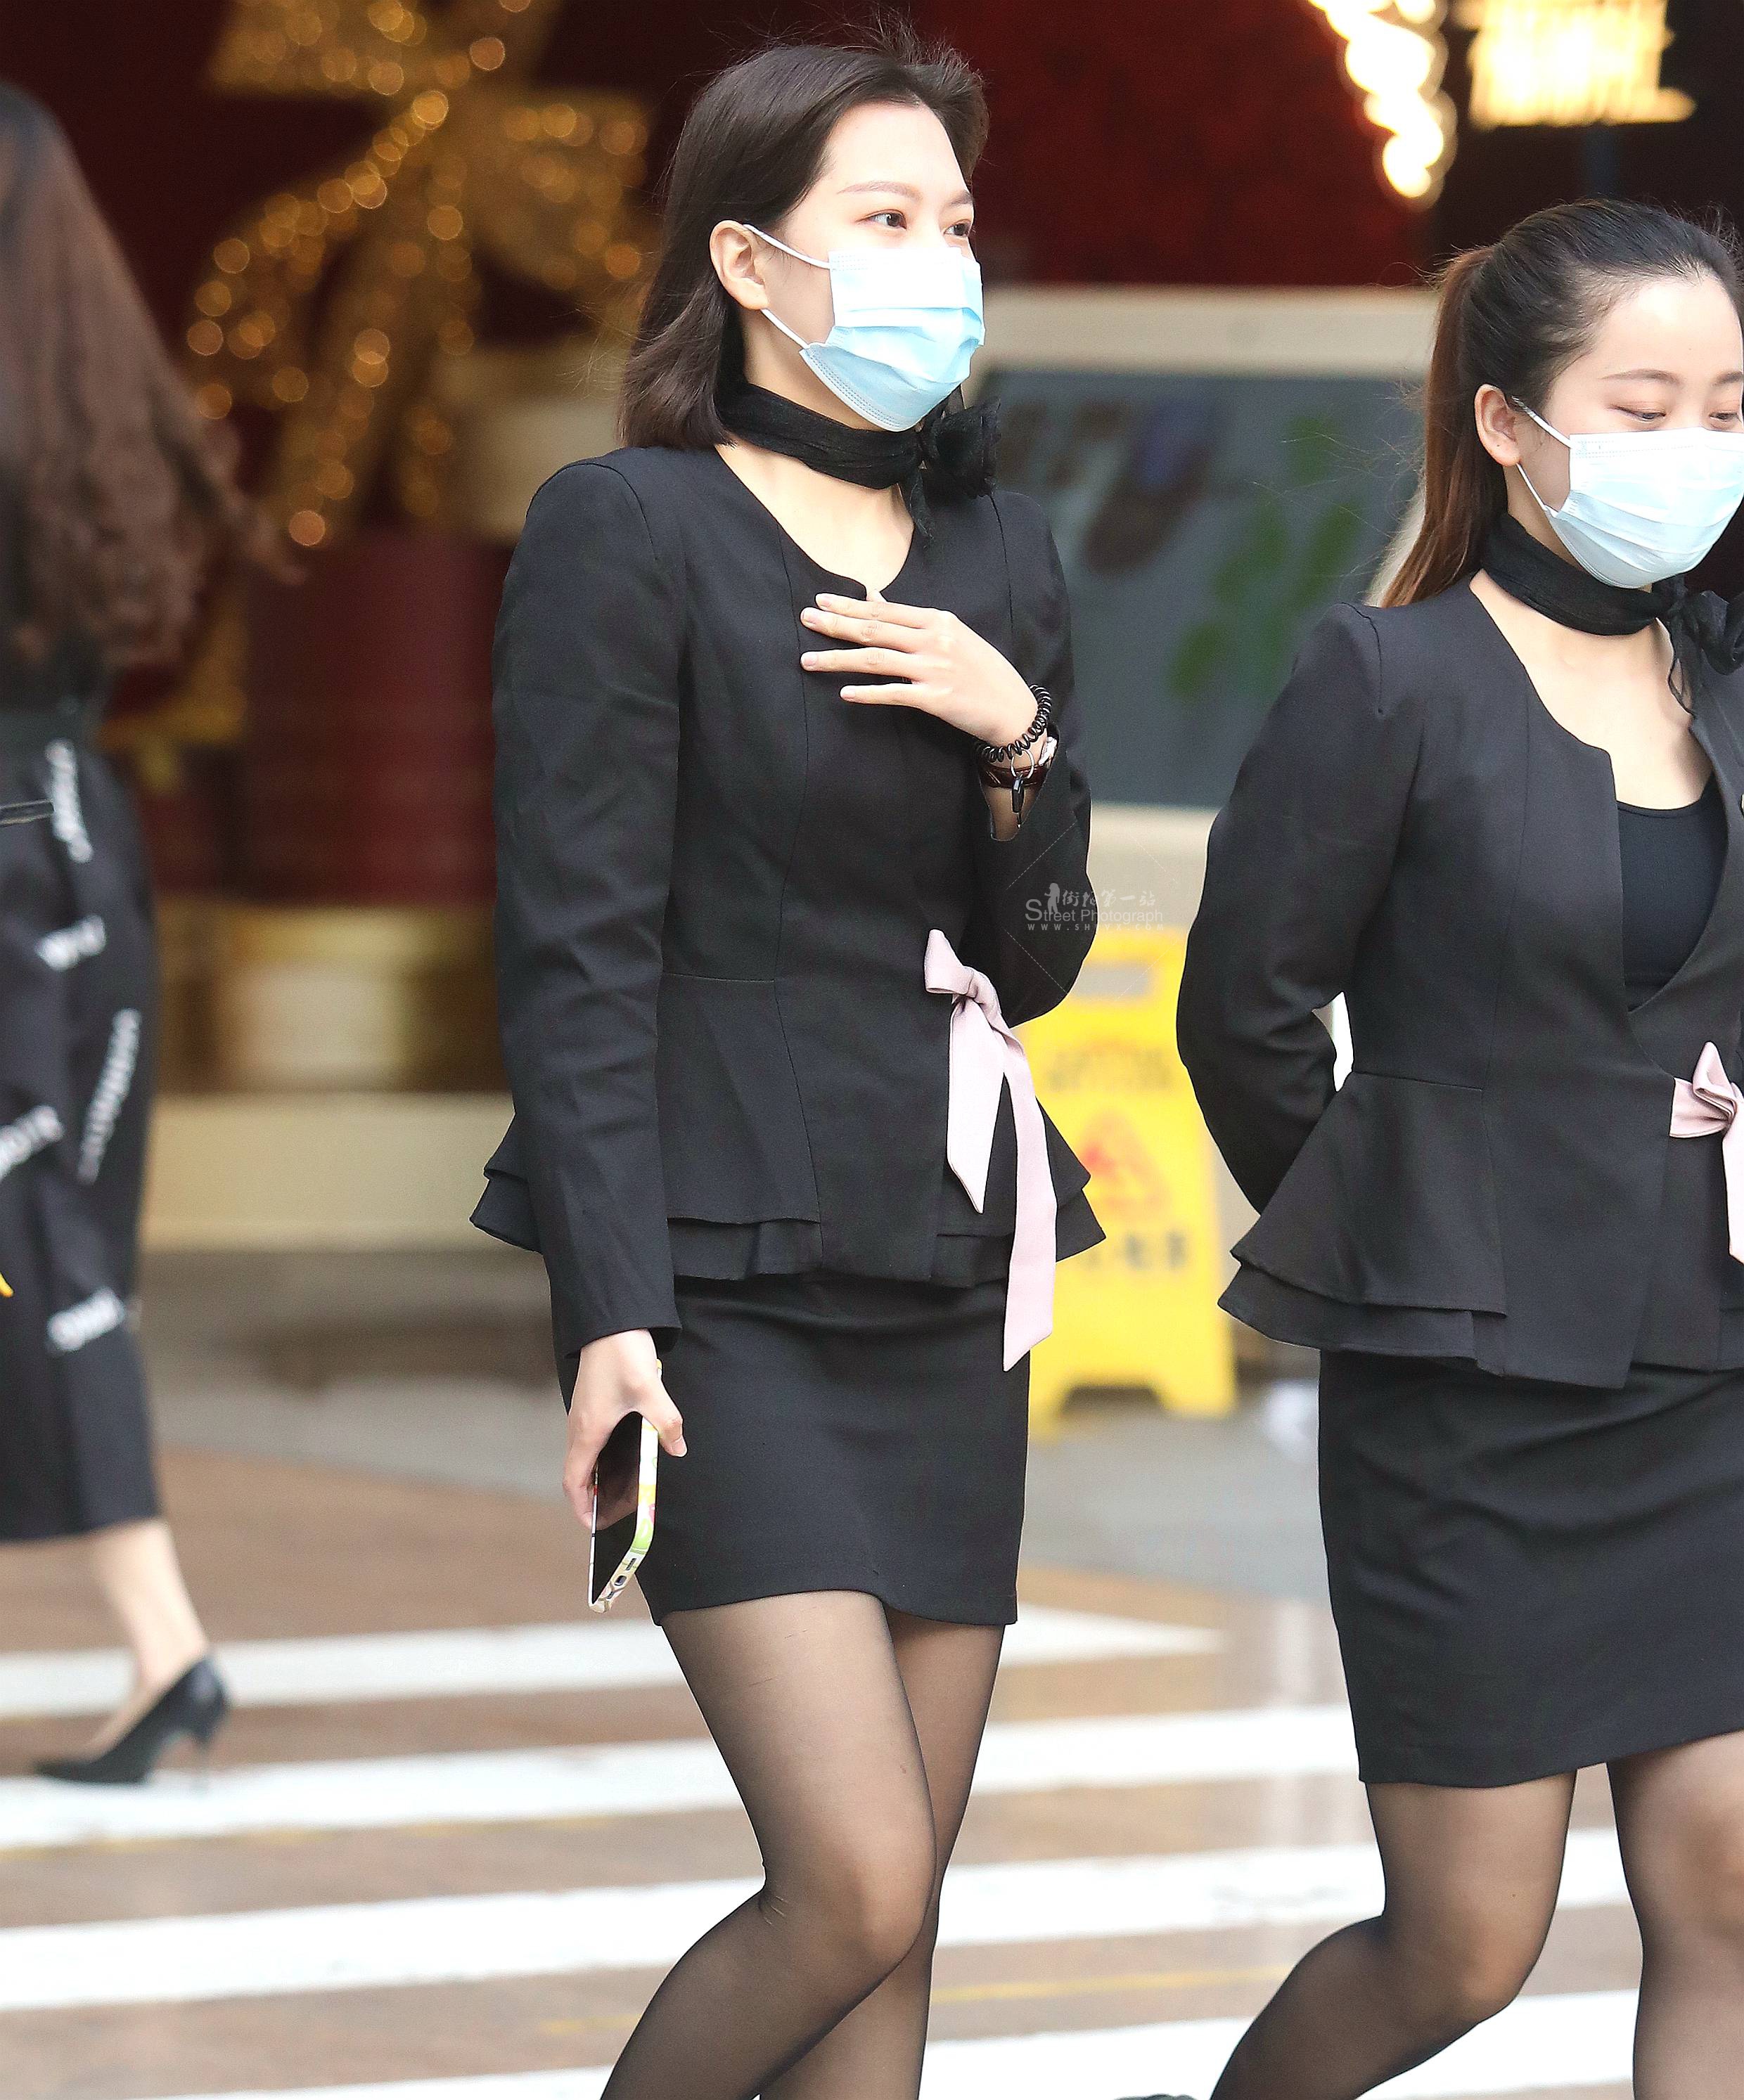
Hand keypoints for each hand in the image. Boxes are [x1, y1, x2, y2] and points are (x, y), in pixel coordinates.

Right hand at [562, 1328, 685, 1528]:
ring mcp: (583, 1414)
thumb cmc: (622, 1355)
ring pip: (583, 1456)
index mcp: (588, 1430)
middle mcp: (579, 1426)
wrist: (610, 1321)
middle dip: (591, 1497)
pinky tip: (624, 1456)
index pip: (573, 1481)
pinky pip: (590, 1440)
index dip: (580, 1507)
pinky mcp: (591, 1403)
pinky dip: (600, 1457)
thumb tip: (678, 1449)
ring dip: (596, 1477)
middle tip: (613, 1513)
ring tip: (620, 1491)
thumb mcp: (650, 1391)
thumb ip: (665, 1423)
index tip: (592, 1526)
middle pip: (577, 1472)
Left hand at [799, 592, 1038, 746]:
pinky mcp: (935, 697)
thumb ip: (912, 619)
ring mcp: (934, 668)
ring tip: (808, 660)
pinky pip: (894, 693)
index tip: (821, 600)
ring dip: (839, 660)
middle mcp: (933, 640)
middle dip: (836, 624)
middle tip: (805, 619)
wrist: (1012, 707)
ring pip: (876, 660)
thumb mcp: (951, 635)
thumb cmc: (981, 670)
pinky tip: (844, 693)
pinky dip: (868, 693)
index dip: (850, 605)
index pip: (885, 609)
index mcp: (937, 620)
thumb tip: (874, 595)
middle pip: (874, 629)